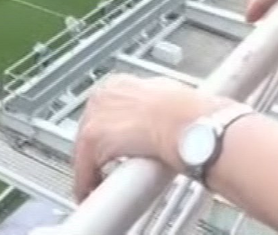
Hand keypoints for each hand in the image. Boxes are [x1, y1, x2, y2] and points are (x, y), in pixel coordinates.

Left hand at [72, 74, 225, 201]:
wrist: (191, 125)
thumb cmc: (193, 116)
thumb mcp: (170, 101)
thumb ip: (156, 109)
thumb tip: (162, 119)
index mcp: (122, 84)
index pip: (104, 112)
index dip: (110, 133)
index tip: (115, 146)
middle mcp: (104, 95)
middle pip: (90, 129)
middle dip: (98, 151)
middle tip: (105, 169)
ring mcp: (95, 115)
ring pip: (84, 149)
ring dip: (91, 168)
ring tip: (99, 184)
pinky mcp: (92, 138)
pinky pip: (84, 168)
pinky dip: (85, 183)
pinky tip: (89, 193)